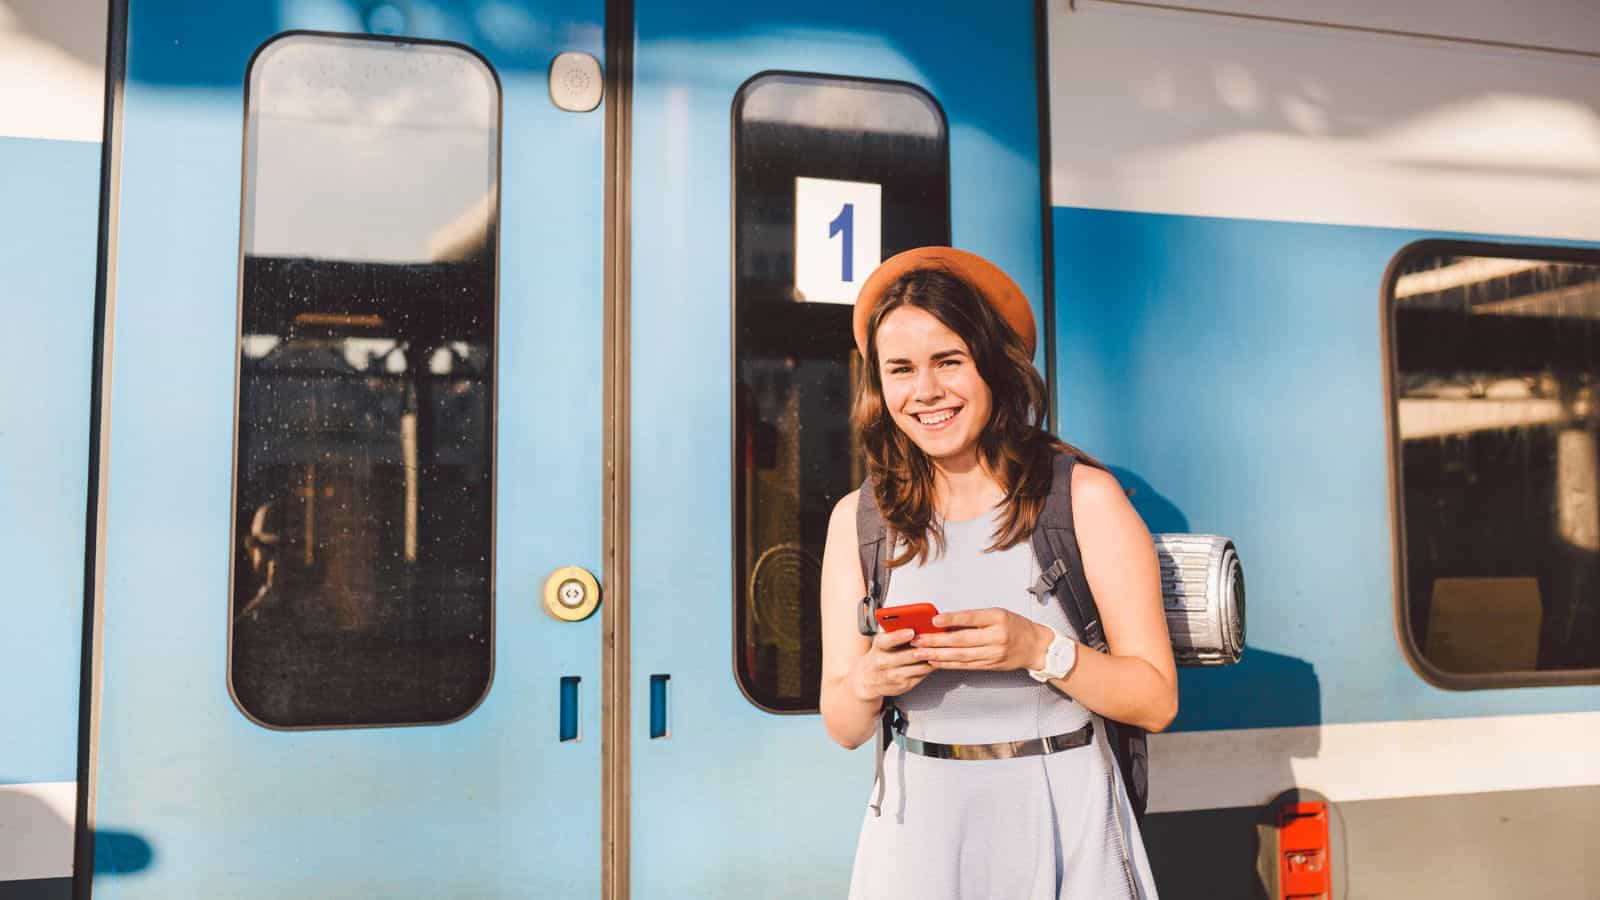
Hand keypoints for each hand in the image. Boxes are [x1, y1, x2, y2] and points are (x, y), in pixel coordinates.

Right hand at [850, 628, 935, 700]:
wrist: (868, 680)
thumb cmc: (878, 656)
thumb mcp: (881, 642)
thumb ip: (896, 634)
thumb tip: (917, 624)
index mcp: (879, 647)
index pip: (888, 640)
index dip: (900, 636)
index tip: (911, 632)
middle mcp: (884, 662)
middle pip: (910, 654)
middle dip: (925, 647)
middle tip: (936, 640)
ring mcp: (894, 675)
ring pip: (920, 666)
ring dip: (931, 657)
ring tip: (939, 649)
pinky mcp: (904, 685)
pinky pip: (922, 674)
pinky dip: (930, 666)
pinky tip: (933, 661)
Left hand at [910, 608, 1051, 671]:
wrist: (1035, 646)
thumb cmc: (1015, 626)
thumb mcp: (997, 614)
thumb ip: (974, 618)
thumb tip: (946, 621)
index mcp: (997, 618)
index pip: (971, 617)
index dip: (952, 619)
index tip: (934, 621)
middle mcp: (996, 637)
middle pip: (961, 640)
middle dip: (936, 641)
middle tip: (918, 640)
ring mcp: (993, 653)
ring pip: (961, 655)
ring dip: (938, 655)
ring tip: (920, 653)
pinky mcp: (990, 665)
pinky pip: (965, 665)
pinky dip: (948, 664)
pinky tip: (935, 661)